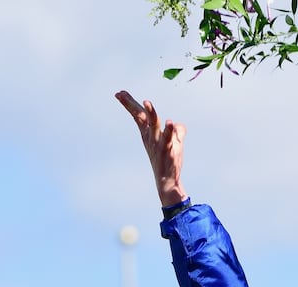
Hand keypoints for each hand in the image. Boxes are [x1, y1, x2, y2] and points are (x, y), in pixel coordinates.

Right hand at [116, 90, 187, 206]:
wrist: (167, 181)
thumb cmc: (168, 161)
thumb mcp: (173, 143)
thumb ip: (177, 131)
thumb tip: (177, 124)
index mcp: (148, 134)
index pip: (138, 116)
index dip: (130, 104)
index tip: (119, 93)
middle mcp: (150, 137)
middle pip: (140, 117)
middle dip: (130, 105)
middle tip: (120, 94)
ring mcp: (158, 143)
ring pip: (153, 125)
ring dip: (151, 114)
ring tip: (147, 102)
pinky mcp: (167, 150)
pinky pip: (168, 138)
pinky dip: (170, 130)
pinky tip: (170, 122)